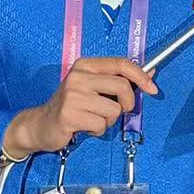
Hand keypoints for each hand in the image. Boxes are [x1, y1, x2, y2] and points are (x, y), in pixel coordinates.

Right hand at [2, 56, 157, 156]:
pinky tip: (84, 127)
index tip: (152, 88)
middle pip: (122, 86)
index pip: (120, 63)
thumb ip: (118, 80)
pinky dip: (97, 130)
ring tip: (92, 119)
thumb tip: (149, 74)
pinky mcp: (69, 115)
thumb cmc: (72, 105)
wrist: (41, 124)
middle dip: (126, 104)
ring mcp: (73, 95)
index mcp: (85, 65)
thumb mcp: (93, 87)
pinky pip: (101, 125)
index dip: (140, 75)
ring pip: (113, 110)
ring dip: (108, 121)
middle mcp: (79, 76)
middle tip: (116, 110)